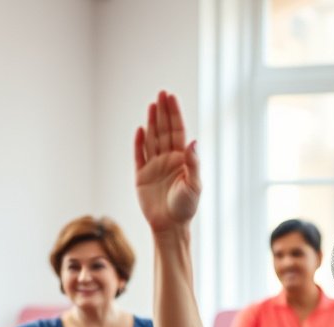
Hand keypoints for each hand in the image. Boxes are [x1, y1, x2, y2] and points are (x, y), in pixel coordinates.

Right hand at [134, 90, 199, 230]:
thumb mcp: (195, 186)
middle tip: (162, 93)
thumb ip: (194, 163)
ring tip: (152, 105)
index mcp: (182, 159)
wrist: (170, 226)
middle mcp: (168, 159)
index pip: (177, 131)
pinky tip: (140, 129)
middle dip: (163, 112)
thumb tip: (193, 141)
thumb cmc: (186, 208)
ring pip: (152, 139)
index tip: (171, 97)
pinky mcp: (141, 176)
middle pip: (164, 130)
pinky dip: (139, 142)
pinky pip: (139, 155)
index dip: (174, 114)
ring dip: (151, 122)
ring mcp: (154, 166)